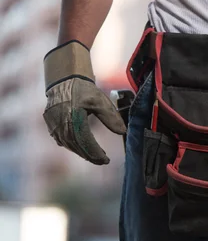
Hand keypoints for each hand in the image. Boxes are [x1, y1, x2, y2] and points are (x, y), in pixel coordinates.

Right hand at [43, 41, 126, 164]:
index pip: (85, 141)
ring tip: (96, 156)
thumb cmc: (84, 89)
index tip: (106, 160)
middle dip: (90, 156)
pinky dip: (73, 145)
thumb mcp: (100, 100)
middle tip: (103, 161)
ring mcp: (53, 124)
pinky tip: (82, 147)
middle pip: (76, 146)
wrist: (64, 79)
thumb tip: (122, 132)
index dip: (95, 153)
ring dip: (82, 152)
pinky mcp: (50, 124)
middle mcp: (60, 123)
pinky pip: (62, 139)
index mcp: (72, 117)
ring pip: (68, 144)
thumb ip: (111, 117)